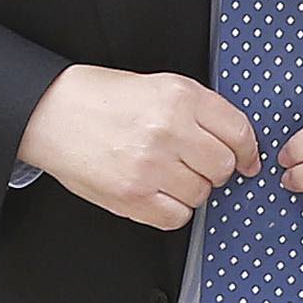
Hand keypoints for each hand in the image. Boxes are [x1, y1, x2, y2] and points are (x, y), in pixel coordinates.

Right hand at [16, 65, 259, 230]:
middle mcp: (168, 129)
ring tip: (167, 173)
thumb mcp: (160, 85)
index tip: (247, 160)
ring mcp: (150, 165)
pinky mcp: (131, 196)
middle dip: (215, 169)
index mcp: (180, 96)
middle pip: (222, 166)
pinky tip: (158, 192)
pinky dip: (173, 210)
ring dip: (191, 189)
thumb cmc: (105, 98)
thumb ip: (200, 111)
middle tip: (196, 163)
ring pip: (201, 194)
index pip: (238, 131)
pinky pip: (176, 217)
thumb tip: (238, 144)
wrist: (54, 113)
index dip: (248, 151)